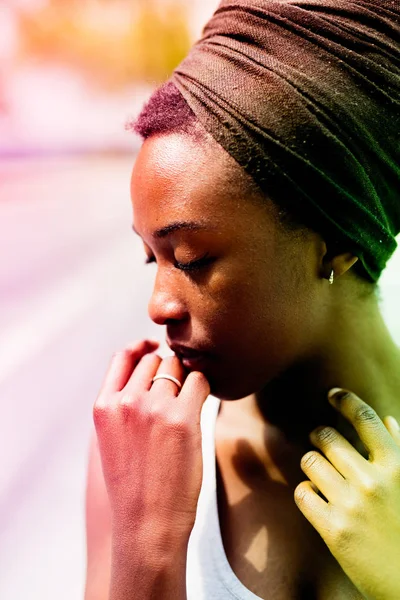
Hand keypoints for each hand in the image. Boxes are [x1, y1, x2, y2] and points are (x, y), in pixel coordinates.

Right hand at [93, 339, 209, 544]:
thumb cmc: (133, 485)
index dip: (142, 348)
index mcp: (104, 407)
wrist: (147, 524)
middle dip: (168, 369)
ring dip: (186, 378)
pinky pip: (199, 381)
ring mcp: (154, 408)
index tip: (155, 349)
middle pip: (155, 359)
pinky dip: (203, 387)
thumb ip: (121, 404)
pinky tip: (201, 405)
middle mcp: (126, 401)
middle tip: (177, 392)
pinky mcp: (183, 418)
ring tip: (188, 402)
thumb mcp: (110, 440)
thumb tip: (148, 368)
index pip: (123, 357)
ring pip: (177, 367)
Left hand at [294, 388, 399, 599]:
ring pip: (310, 462)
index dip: (346, 400)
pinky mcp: (334, 530)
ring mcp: (351, 505)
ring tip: (321, 474)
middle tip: (320, 441)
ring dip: (312, 465)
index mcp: (397, 466)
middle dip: (319, 437)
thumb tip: (389, 419)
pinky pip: (302, 493)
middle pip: (327, 438)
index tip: (332, 394)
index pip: (366, 419)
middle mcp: (373, 481)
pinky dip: (307, 493)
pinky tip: (318, 499)